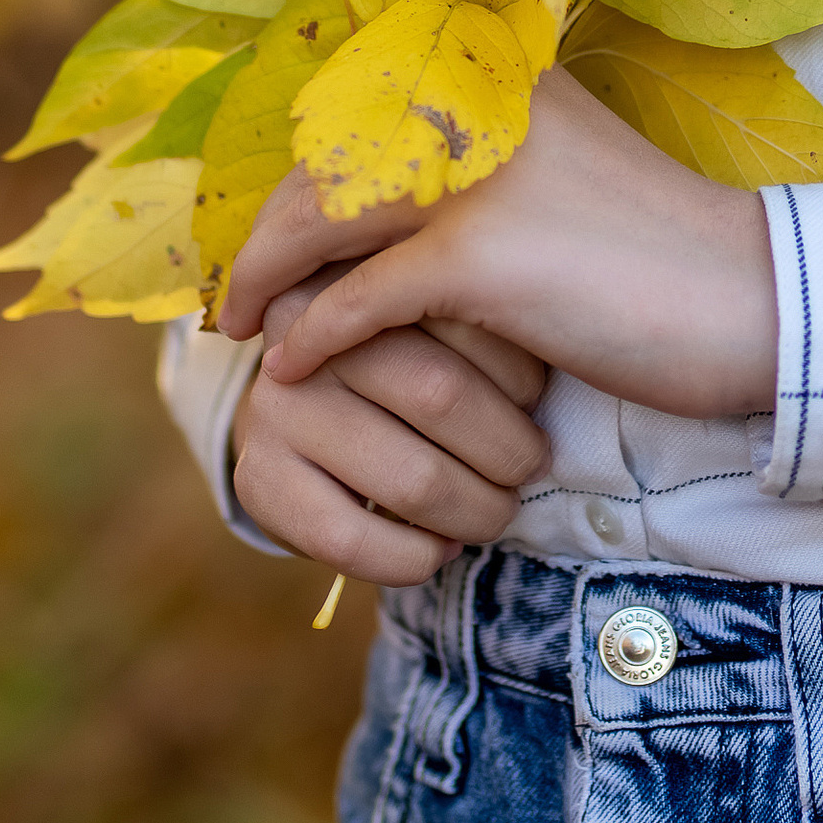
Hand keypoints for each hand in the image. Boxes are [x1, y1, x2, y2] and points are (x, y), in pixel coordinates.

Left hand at [226, 66, 782, 426]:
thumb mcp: (559, 171)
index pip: (360, 107)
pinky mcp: (479, 256)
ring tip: (244, 326)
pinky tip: (292, 370)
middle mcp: (478, 99)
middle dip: (266, 227)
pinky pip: (358, 299)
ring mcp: (476, 172)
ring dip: (267, 277)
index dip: (302, 170)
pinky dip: (317, 337)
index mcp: (500, 69)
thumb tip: (377, 197)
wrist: (754, 298)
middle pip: (326, 157)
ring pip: (322, 217)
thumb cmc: (660, 249)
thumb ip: (480, 161)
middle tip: (238, 288)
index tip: (269, 226)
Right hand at [230, 284, 551, 588]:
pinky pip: (352, 539)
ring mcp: (275, 403)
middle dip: (508, 448)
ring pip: (411, 479)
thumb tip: (564, 339)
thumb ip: (484, 302)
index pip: (464, 314)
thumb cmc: (411, 360)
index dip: (520, 369)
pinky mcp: (258, 477)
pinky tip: (439, 550)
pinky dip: (414, 558)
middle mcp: (303, 327)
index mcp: (358, 264)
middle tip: (532, 465)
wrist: (314, 427)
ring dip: (476, 511)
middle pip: (442, 396)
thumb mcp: (444, 311)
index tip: (537, 394)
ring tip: (498, 510)